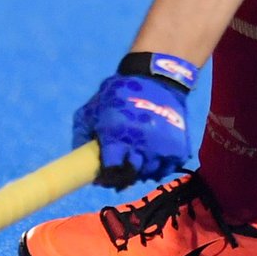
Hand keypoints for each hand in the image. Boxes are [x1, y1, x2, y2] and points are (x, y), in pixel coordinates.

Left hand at [72, 52, 197, 188]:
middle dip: (122, 176)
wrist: (154, 77)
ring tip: (135, 160)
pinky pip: (167, 169)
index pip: (111, 172)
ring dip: (140, 172)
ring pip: (149, 174)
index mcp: (116, 137)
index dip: (106, 177)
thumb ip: (82, 134)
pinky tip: (151, 159)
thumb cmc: (118, 93)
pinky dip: (158, 168)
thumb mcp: (92, 109)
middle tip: (119, 168)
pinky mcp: (177, 147)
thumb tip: (79, 159)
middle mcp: (140, 146)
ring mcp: (161, 148)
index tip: (103, 175)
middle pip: (130, 176)